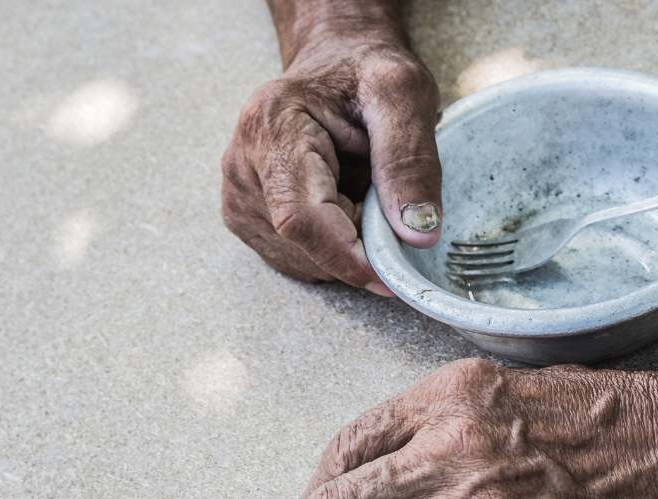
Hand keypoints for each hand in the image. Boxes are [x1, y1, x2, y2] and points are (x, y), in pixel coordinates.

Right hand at [221, 39, 441, 292]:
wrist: (336, 63)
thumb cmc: (366, 72)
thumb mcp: (403, 95)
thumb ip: (411, 160)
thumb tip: (418, 233)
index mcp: (272, 125)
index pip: (301, 218)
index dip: (348, 257)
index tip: (394, 275)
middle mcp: (243, 164)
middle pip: (303, 244)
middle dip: (357, 248)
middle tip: (391, 211)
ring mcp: (239, 195)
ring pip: (301, 259)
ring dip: (347, 249)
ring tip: (365, 196)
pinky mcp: (248, 217)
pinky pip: (297, 259)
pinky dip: (333, 250)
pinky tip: (346, 208)